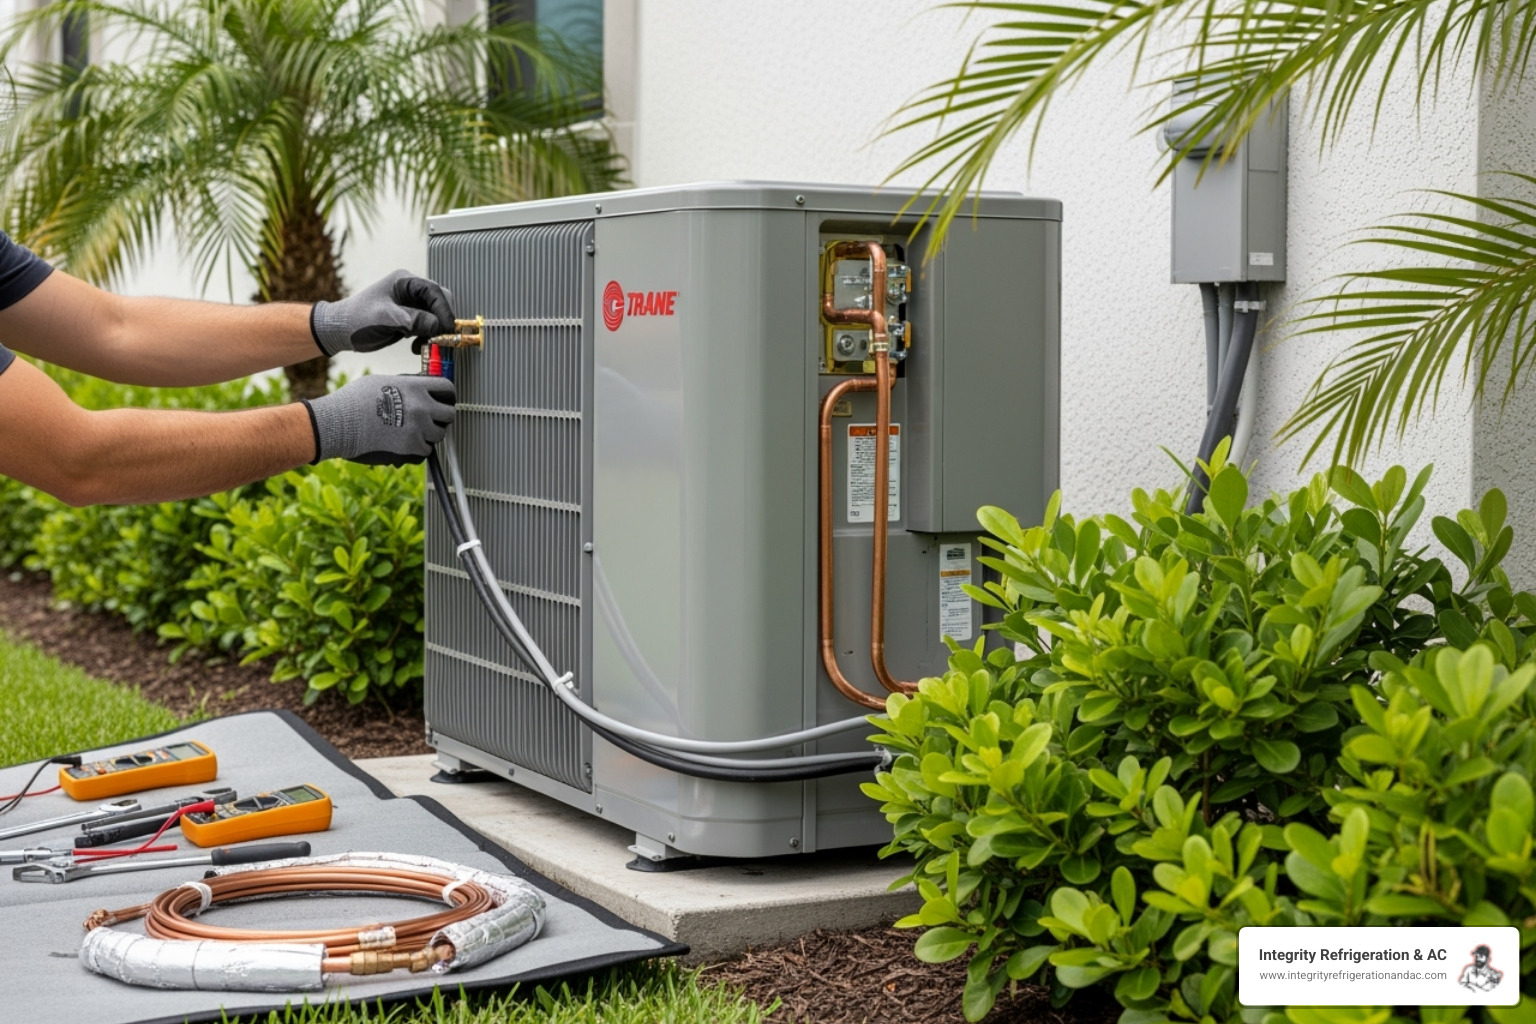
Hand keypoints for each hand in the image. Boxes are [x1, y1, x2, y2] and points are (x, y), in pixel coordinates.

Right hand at [302, 374, 455, 465]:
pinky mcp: (412, 447)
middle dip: (441, 418)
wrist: (339, 423)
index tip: (444, 401)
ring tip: (412, 432)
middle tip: (431, 420)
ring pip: (439, 435)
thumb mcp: (382, 381)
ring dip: (429, 435)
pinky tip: (405, 443)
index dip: (447, 395)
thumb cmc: (354, 400)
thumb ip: (405, 385)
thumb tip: (417, 388)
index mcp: (416, 386)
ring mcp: (419, 427)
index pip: (448, 388)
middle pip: (449, 414)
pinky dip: (418, 449)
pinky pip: (426, 450)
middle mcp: (422, 406)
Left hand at [310, 270, 455, 355]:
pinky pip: (427, 327)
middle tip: (440, 338)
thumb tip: (438, 326)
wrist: (340, 331)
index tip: (448, 327)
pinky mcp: (410, 319)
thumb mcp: (385, 318)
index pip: (434, 291)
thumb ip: (413, 320)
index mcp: (404, 281)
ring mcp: (410, 305)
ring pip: (435, 316)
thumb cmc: (356, 319)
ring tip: (422, 344)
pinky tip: (415, 346)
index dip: (444, 309)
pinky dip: (426, 338)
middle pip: (438, 303)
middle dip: (441, 321)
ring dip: (434, 332)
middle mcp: (410, 291)